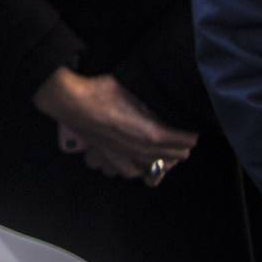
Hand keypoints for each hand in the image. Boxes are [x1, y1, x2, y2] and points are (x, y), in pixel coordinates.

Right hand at [34, 69, 197, 179]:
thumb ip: (152, 103)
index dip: (191, 133)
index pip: (186, 141)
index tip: (192, 126)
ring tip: (162, 149)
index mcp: (153, 134)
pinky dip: (138, 166)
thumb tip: (164, 107)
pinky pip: (131, 171)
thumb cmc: (102, 91)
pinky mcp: (110, 157)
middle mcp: (142, 150)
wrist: (70, 101)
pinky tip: (137, 158)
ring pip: (154, 167)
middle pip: (175, 156)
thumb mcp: (133, 90)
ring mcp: (126, 156)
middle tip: (181, 135)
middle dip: (181, 146)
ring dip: (162, 158)